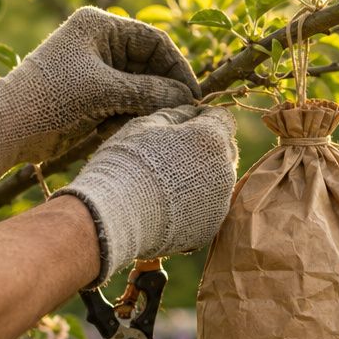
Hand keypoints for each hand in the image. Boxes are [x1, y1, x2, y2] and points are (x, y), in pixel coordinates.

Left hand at [0, 6, 200, 176]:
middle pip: (150, 65)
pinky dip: (132, 116)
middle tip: (181, 116)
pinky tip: (126, 130)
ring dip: (148, 107)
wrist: (5, 128)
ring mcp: (96, 70)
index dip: (178, 68)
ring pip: (141, 87)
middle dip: (164, 90)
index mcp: (100, 27)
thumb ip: (148, 92)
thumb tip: (186, 99)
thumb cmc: (50, 99)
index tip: (193, 96)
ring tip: (152, 126)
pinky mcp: (93, 95)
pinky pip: (127, 103)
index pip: (155, 41)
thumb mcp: (104, 92)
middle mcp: (100, 43)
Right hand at [58, 105, 238, 285]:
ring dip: (202, 177)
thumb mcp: (145, 126)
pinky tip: (170, 205)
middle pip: (224, 151)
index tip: (189, 122)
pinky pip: (208, 208)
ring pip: (218, 181)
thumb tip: (190, 111)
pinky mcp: (210, 227)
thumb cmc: (126, 162)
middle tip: (176, 153)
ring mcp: (220, 202)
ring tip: (169, 182)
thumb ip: (175, 115)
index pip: (223, 119)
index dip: (206, 117)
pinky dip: (195, 204)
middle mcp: (224, 169)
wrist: (114, 214)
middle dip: (207, 147)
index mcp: (210, 138)